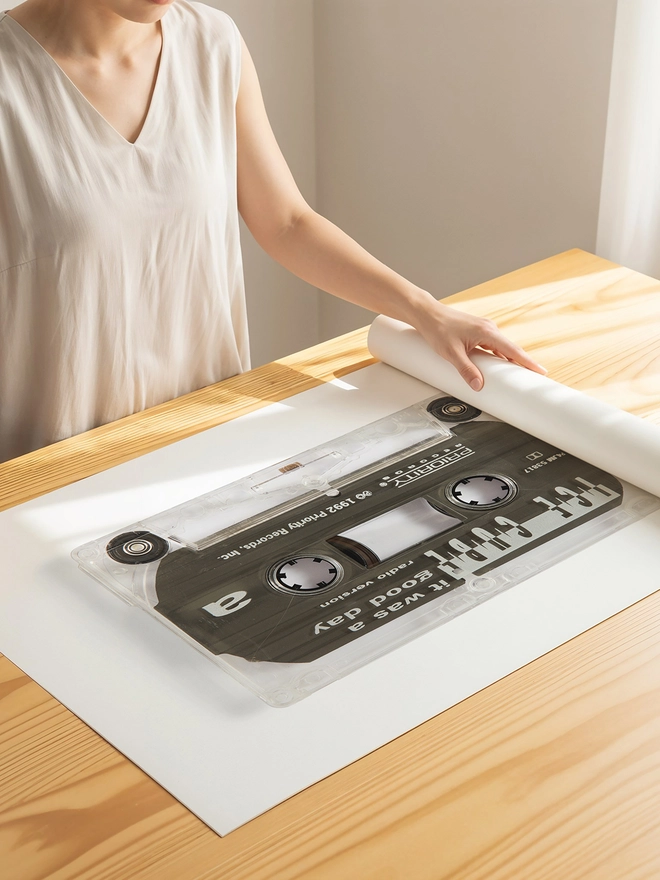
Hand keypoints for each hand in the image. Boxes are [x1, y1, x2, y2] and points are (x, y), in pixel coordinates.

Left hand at [413, 301, 546, 390]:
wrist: (428, 314)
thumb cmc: (438, 329)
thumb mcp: (451, 353)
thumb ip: (466, 370)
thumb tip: (478, 386)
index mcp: (487, 332)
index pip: (513, 350)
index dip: (528, 362)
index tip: (541, 371)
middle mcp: (489, 329)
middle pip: (511, 349)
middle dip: (523, 363)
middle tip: (535, 377)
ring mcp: (484, 329)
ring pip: (502, 348)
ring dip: (510, 360)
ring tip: (519, 374)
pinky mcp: (478, 332)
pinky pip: (494, 346)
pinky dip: (499, 355)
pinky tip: (498, 364)